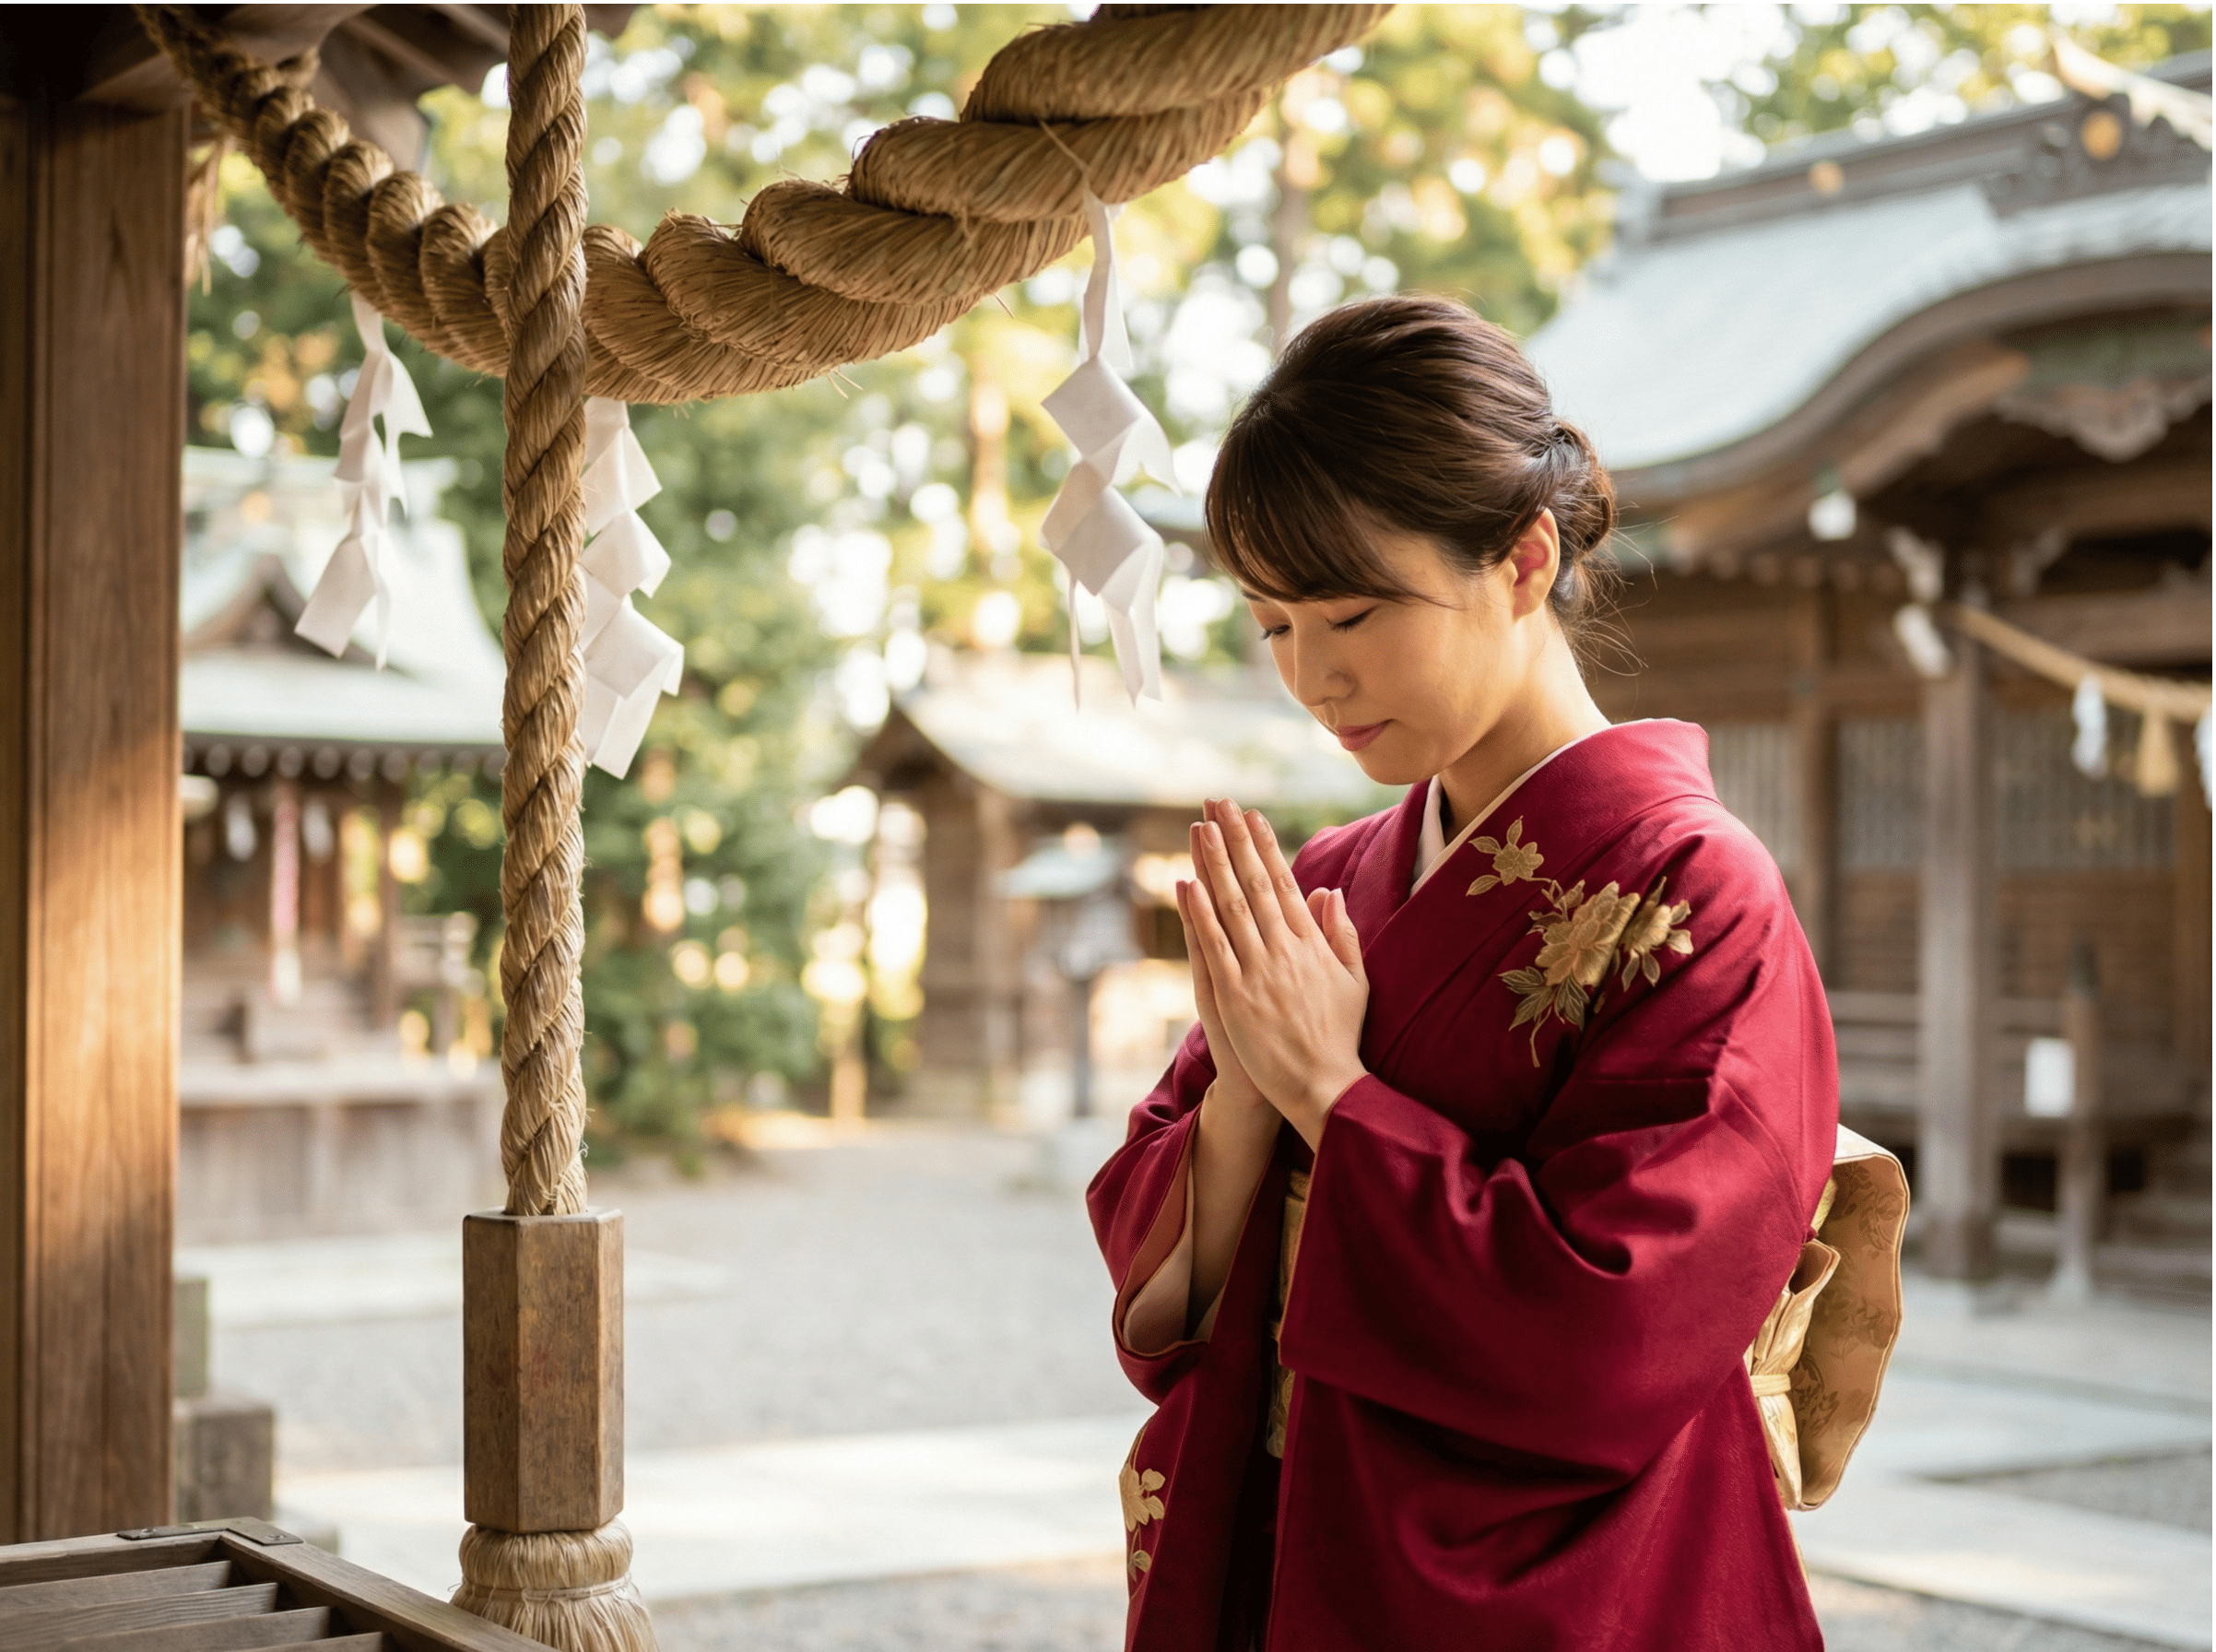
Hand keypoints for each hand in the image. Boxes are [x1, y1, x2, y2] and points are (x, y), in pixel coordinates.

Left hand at [1181, 798, 1368, 1147]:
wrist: (1324, 1086)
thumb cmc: (1339, 1036)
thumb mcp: (1354, 980)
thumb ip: (1341, 934)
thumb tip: (1327, 890)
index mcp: (1312, 944)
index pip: (1283, 883)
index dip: (1266, 846)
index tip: (1253, 815)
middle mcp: (1285, 950)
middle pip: (1254, 884)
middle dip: (1236, 839)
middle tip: (1220, 802)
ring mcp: (1258, 972)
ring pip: (1231, 906)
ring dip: (1215, 863)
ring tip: (1201, 827)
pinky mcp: (1234, 996)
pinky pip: (1214, 947)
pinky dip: (1199, 914)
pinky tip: (1188, 884)